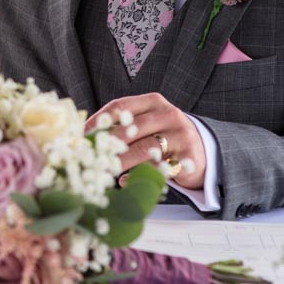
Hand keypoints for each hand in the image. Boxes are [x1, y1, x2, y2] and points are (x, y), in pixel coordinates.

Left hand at [84, 92, 206, 189]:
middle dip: (108, 144)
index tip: (82, 134)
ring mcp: (181, 135)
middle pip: (132, 128)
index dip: (99, 120)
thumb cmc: (164, 135)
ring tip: (104, 170)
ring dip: (121, 161)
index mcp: (153, 102)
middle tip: (90, 156)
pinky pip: (161, 168)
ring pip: (145, 148)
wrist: (201, 150)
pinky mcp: (189, 156)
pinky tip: (125, 181)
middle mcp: (168, 114)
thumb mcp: (146, 124)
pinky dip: (141, 175)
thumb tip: (87, 138)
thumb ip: (123, 127)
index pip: (121, 106)